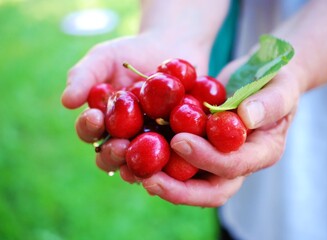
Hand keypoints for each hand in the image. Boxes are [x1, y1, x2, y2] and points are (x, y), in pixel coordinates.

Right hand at [61, 33, 209, 171]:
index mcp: (103, 123)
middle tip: (121, 146)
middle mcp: (124, 138)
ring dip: (142, 165)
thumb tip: (67, 101)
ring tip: (146, 158)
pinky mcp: (178, 144)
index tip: (94, 116)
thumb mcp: (105, 58)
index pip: (90, 132)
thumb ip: (84, 76)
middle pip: (113, 157)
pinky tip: (178, 156)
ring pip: (143, 164)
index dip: (89, 128)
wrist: (172, 48)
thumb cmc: (132, 53)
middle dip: (114, 154)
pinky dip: (175, 160)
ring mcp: (151, 144)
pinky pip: (176, 157)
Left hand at [129, 57, 303, 206]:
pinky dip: (158, 161)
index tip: (179, 140)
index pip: (234, 166)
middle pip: (210, 190)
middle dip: (179, 190)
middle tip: (149, 179)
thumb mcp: (281, 85)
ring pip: (190, 182)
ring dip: (163, 181)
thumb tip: (247, 117)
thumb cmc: (276, 79)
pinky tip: (135, 152)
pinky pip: (179, 162)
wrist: (262, 78)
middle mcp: (239, 163)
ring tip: (134, 172)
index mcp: (262, 153)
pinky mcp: (202, 148)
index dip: (207, 159)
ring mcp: (218, 158)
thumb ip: (270, 102)